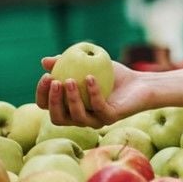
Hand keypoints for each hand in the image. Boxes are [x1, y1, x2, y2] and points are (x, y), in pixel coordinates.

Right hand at [35, 56, 149, 127]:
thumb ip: (66, 62)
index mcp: (69, 107)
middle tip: (55, 81)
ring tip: (71, 79)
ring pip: (76, 117)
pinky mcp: (110, 118)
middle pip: (57, 117)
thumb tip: (44, 61)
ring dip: (71, 98)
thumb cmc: (111, 74)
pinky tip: (91, 78)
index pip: (47, 106)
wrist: (140, 83)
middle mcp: (79, 117)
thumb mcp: (87, 63)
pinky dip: (93, 93)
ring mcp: (95, 120)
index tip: (46, 76)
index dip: (42, 94)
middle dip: (53, 101)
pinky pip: (98, 108)